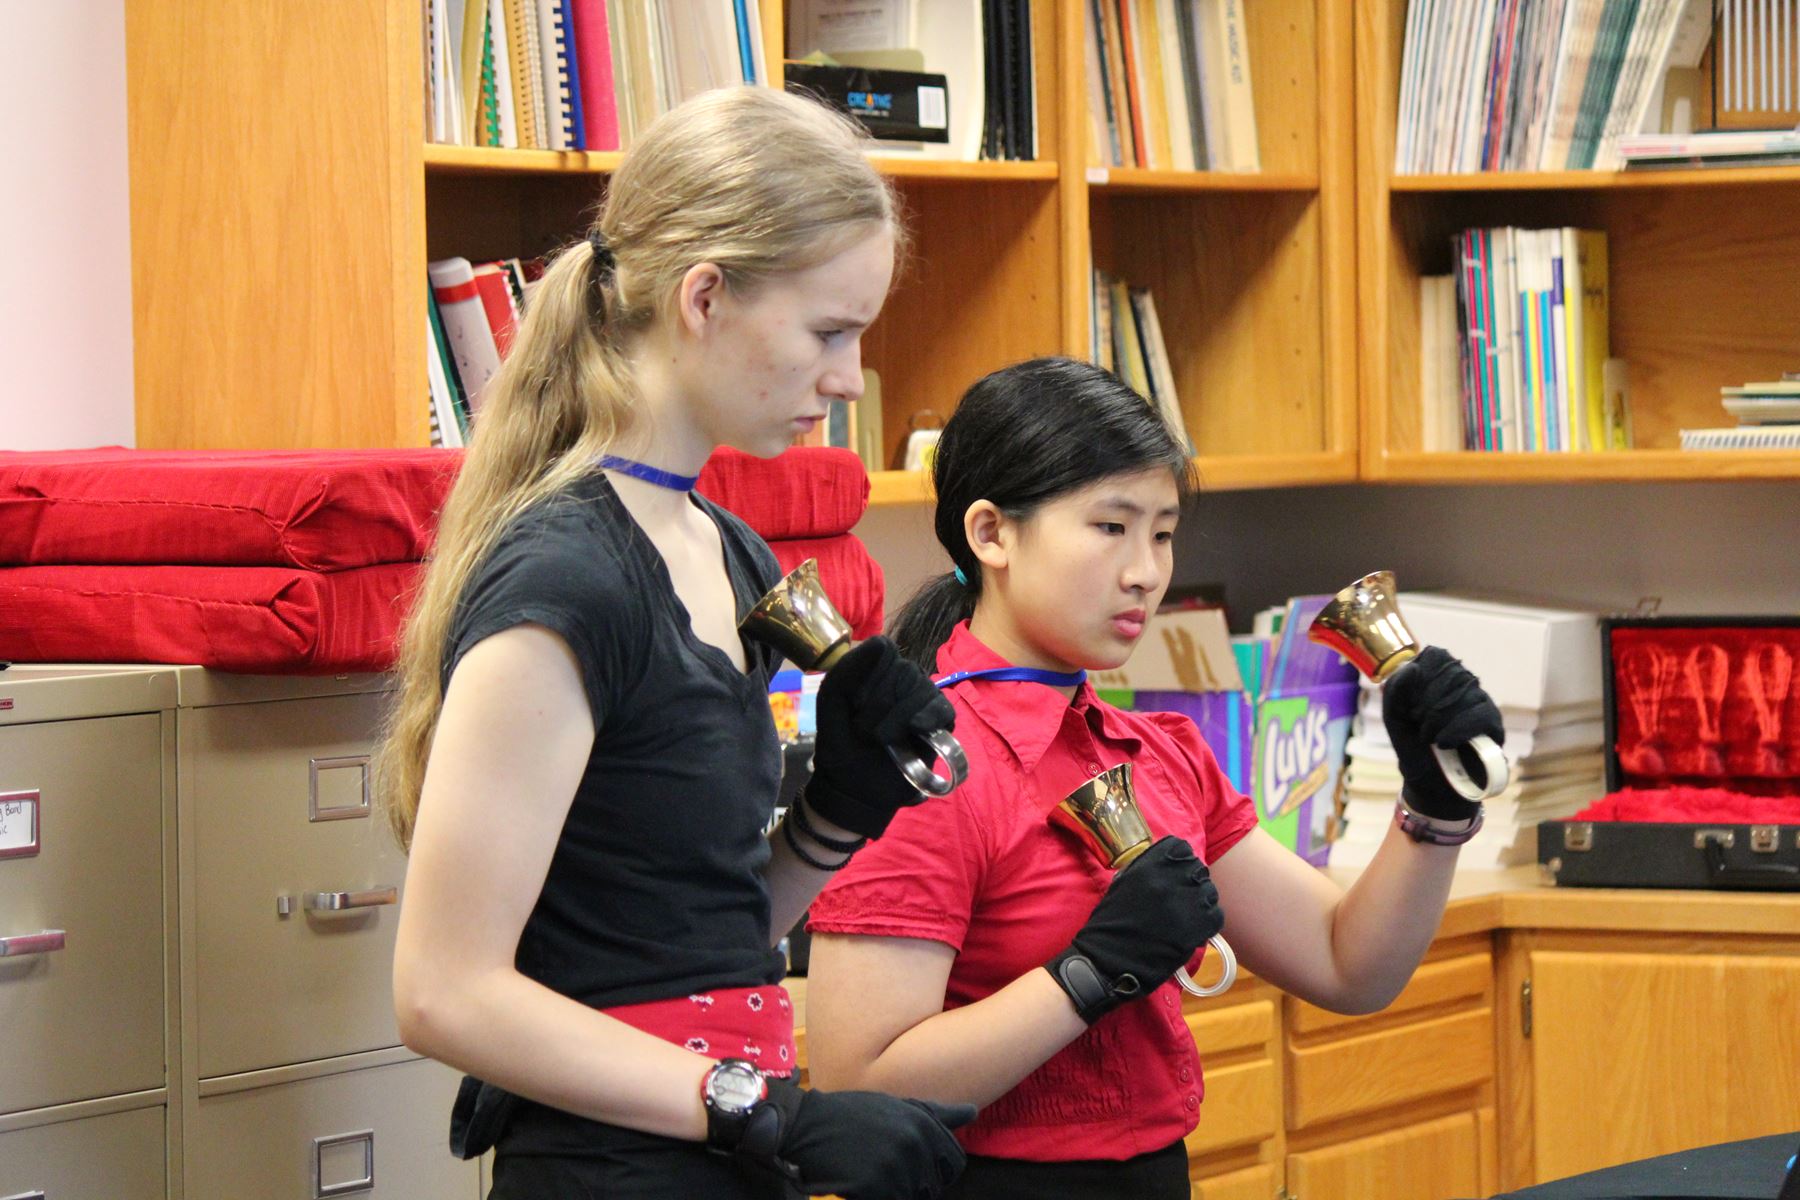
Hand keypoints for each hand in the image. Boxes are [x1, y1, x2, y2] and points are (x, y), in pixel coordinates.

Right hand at [749, 1077, 974, 1199]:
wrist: (807, 1126)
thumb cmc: (854, 1115)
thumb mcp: (898, 1106)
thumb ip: (938, 1113)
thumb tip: (973, 1112)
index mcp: (923, 1123)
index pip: (953, 1162)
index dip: (937, 1168)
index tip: (914, 1164)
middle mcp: (914, 1143)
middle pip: (934, 1185)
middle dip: (916, 1183)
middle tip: (886, 1166)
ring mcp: (895, 1166)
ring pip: (913, 1196)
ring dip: (895, 1191)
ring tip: (870, 1170)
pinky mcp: (875, 1187)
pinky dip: (878, 1196)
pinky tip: (861, 1182)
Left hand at [808, 637, 956, 839]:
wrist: (853, 786)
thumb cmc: (840, 741)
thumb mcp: (832, 700)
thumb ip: (848, 668)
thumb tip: (880, 641)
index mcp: (877, 668)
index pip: (884, 649)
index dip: (869, 676)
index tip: (853, 704)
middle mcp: (903, 677)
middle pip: (903, 670)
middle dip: (879, 704)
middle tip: (865, 730)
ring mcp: (924, 699)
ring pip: (921, 689)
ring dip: (896, 719)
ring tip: (882, 740)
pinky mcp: (941, 722)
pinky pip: (942, 708)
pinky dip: (928, 718)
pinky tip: (916, 730)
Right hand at [1045, 836, 1223, 1023]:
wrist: (1108, 960)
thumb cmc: (1110, 924)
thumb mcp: (1122, 885)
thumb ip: (1145, 870)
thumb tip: (1166, 865)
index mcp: (1148, 866)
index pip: (1180, 847)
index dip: (1180, 860)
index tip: (1176, 874)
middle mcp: (1170, 879)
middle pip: (1198, 869)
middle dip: (1192, 882)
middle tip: (1182, 898)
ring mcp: (1186, 902)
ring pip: (1210, 892)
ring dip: (1202, 903)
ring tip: (1187, 916)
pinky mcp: (1198, 926)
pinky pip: (1216, 916)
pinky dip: (1208, 923)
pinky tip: (1193, 930)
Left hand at [1382, 646, 1504, 820]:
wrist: (1430, 784)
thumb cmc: (1412, 746)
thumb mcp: (1394, 717)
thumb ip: (1395, 690)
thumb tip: (1412, 667)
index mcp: (1437, 676)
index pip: (1435, 656)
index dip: (1419, 680)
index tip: (1410, 706)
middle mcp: (1463, 683)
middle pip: (1449, 674)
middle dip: (1426, 704)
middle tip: (1419, 726)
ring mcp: (1481, 701)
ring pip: (1464, 695)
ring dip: (1438, 721)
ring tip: (1430, 739)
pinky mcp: (1494, 724)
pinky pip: (1479, 715)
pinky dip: (1456, 730)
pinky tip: (1444, 743)